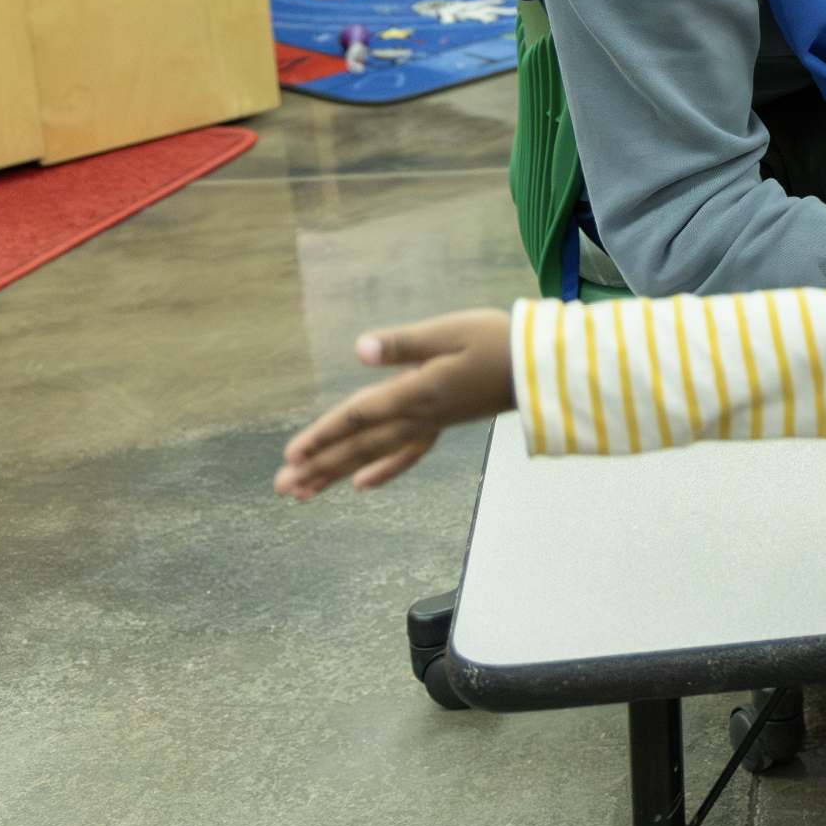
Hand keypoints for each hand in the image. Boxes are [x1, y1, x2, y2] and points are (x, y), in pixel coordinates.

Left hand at [274, 308, 514, 499]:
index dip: (324, 434)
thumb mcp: (450, 332)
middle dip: (320, 466)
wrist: (541, 366)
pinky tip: (363, 484)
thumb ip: (404, 343)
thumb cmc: (498, 342)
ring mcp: (430, 423)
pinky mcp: (443, 422)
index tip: (291, 455)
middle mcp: (418, 415)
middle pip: (360, 445)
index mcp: (416, 392)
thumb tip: (361, 349)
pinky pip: (408, 453)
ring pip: (376, 454)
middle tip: (283, 488)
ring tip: (305, 493)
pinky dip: (384, 470)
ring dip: (338, 473)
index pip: (358, 416)